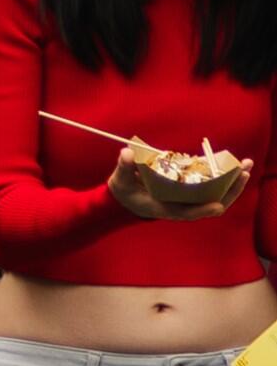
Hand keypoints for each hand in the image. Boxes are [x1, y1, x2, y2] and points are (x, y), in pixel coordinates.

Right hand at [114, 137, 240, 221]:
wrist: (127, 200)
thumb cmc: (125, 193)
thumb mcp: (120, 181)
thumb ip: (124, 168)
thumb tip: (127, 153)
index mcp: (166, 208)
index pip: (187, 212)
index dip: (203, 210)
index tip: (218, 205)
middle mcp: (183, 206)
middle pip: (213, 203)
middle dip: (230, 189)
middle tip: (244, 172)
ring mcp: (190, 200)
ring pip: (217, 196)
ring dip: (232, 183)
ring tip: (245, 167)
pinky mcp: (193, 192)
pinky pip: (213, 188)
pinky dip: (224, 179)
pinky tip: (232, 167)